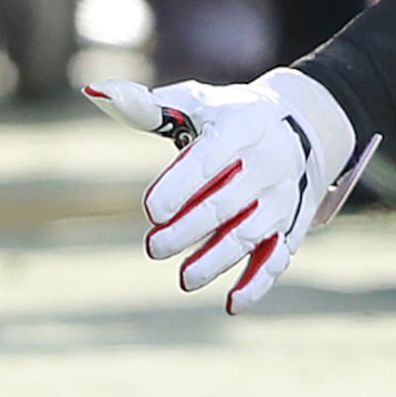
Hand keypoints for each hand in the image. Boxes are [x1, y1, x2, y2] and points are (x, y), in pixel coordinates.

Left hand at [90, 68, 365, 309]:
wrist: (301, 125)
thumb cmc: (228, 116)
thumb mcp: (194, 101)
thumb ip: (145, 105)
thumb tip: (94, 93)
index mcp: (243, 126)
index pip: (210, 159)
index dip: (181, 186)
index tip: (150, 210)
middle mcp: (269, 162)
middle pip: (227, 203)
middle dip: (188, 229)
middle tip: (153, 248)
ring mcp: (284, 197)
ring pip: (251, 234)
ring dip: (217, 259)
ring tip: (184, 279)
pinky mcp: (292, 224)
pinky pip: (278, 257)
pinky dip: (258, 282)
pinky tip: (232, 303)